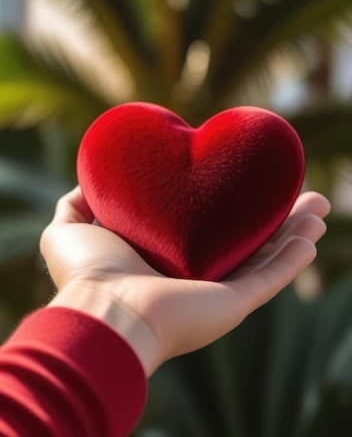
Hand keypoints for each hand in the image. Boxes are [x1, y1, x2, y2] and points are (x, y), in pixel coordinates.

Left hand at [40, 187, 329, 376]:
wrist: (103, 313)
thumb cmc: (86, 273)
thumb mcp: (69, 227)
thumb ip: (76, 202)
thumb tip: (90, 183)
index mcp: (167, 258)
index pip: (208, 230)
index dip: (230, 208)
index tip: (245, 182)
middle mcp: (196, 276)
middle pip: (248, 241)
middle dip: (277, 217)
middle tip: (299, 193)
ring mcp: (218, 292)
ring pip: (268, 257)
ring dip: (295, 232)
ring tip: (318, 206)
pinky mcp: (232, 305)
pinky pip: (271, 278)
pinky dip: (293, 259)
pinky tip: (311, 235)